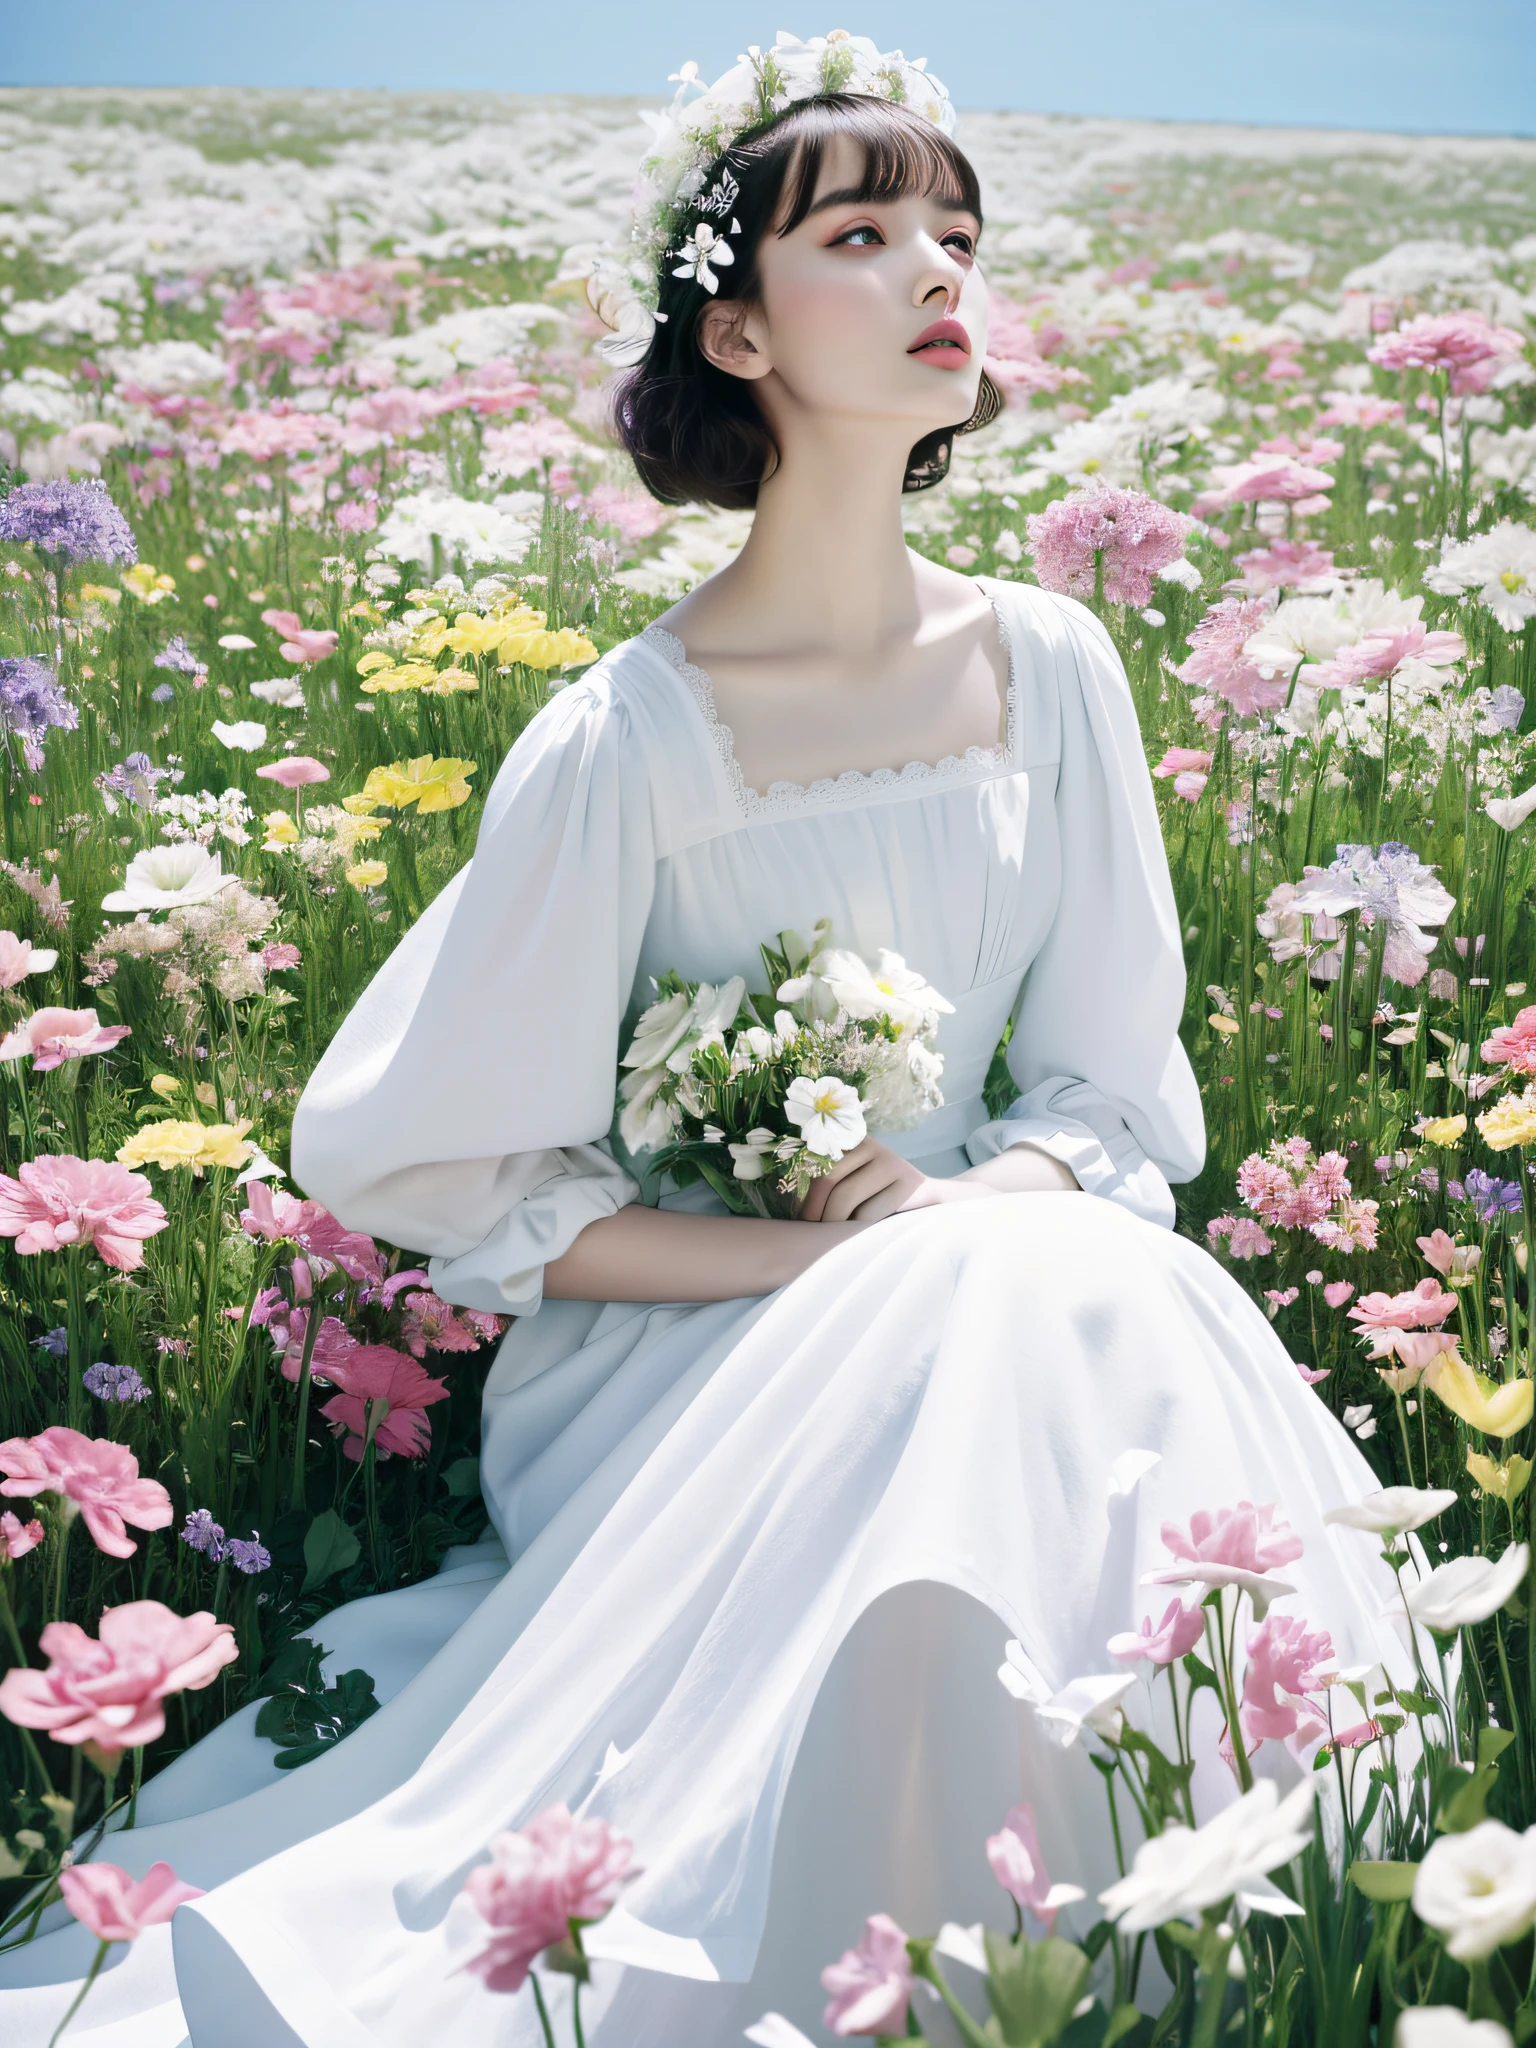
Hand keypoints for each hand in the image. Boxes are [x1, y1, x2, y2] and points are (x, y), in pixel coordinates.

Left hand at [794, 1138, 994, 1223]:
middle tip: (811, 1232)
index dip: (803, 1192)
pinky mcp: (907, 1183)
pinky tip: (859, 1234)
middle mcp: (871, 1146)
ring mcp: (891, 1163)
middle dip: (814, 1211)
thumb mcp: (857, 1181)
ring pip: (846, 1198)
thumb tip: (794, 1209)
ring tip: (832, 1236)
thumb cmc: (882, 1197)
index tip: (798, 1217)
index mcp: (853, 1141)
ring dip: (833, 1223)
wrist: (932, 1201)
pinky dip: (858, 1228)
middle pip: (827, 1180)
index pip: (816, 1164)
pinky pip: (869, 1213)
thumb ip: (833, 1183)